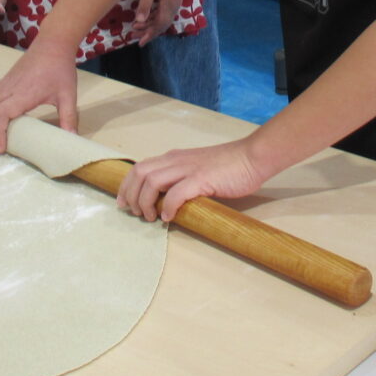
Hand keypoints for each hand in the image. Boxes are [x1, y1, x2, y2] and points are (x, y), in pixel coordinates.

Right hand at [0, 43, 78, 152]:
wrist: (53, 45)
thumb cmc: (60, 69)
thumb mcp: (68, 95)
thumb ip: (69, 117)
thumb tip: (72, 138)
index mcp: (24, 93)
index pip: (2, 114)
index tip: (0, 148)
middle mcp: (9, 88)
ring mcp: (3, 84)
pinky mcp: (2, 81)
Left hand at [115, 139, 269, 222]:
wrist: (252, 157)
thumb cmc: (230, 166)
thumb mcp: (197, 169)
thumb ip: (182, 179)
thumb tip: (168, 201)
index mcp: (174, 157)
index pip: (140, 167)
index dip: (126, 185)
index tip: (123, 202)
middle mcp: (176, 160)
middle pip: (140, 173)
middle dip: (130, 195)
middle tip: (133, 213)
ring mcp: (188, 168)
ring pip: (152, 181)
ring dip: (145, 202)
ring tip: (151, 217)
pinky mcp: (201, 179)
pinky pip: (176, 193)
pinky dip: (167, 207)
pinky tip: (169, 217)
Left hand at [131, 0, 186, 46]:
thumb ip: (145, 4)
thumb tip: (140, 21)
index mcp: (169, 4)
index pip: (159, 25)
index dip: (149, 34)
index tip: (140, 42)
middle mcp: (175, 5)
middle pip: (162, 24)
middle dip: (149, 31)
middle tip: (135, 37)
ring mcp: (175, 0)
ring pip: (163, 18)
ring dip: (151, 24)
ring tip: (138, 28)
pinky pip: (165, 11)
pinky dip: (155, 16)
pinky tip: (147, 17)